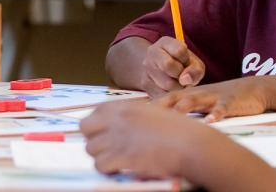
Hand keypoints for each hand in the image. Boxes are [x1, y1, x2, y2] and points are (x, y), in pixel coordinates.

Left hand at [81, 101, 218, 178]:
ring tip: (116, 161)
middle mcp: (116, 118)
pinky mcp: (121, 156)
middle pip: (85, 128)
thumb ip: (133, 116)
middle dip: (93, 138)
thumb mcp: (153, 113)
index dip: (97, 125)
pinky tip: (118, 170)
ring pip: (90, 148)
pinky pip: (100, 164)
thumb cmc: (179, 130)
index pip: (94, 112)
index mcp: (124, 106)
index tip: (103, 134)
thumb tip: (118, 125)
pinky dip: (107, 169)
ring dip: (101, 156)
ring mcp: (117, 136)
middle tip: (106, 148)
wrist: (191, 145)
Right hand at [140, 36, 204, 96]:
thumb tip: (186, 81)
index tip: (186, 63)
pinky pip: (161, 94)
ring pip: (166, 83)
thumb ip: (195, 70)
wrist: (162, 70)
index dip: (187, 60)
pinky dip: (170, 95)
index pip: (179, 50)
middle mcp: (152, 52)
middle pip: (167, 65)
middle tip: (182, 77)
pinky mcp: (144, 83)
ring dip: (177, 88)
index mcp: (165, 42)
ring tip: (178, 84)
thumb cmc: (182, 65)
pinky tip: (171, 90)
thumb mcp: (194, 63)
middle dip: (181, 75)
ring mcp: (146, 68)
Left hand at [157, 77, 267, 121]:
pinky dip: (216, 114)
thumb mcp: (202, 103)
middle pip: (175, 98)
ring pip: (196, 101)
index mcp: (189, 95)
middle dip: (161, 107)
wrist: (253, 89)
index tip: (134, 117)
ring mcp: (213, 97)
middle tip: (146, 118)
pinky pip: (222, 107)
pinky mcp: (229, 102)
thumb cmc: (222, 99)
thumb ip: (184, 110)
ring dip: (185, 108)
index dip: (151, 107)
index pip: (166, 99)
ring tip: (174, 117)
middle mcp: (198, 94)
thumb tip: (163, 125)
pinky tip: (211, 122)